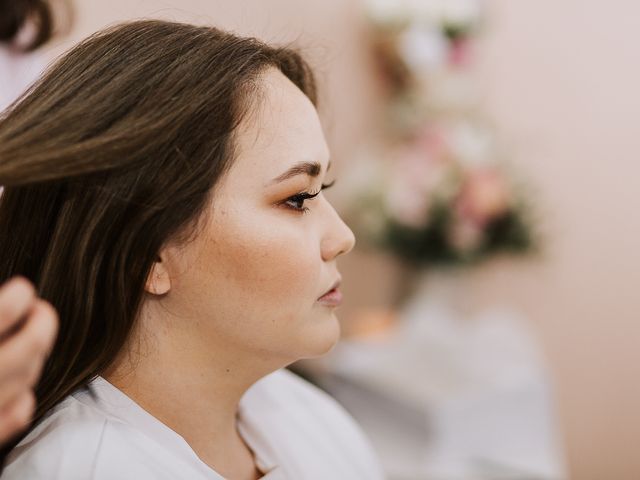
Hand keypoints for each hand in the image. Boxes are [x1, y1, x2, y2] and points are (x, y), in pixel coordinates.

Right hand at [0, 278, 57, 444]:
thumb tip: (17, 293)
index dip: (15, 301)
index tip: (24, 289)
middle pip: (22, 354)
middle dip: (40, 328)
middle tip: (43, 310)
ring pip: (24, 383)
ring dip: (35, 358)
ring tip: (32, 341)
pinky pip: (12, 418)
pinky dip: (23, 400)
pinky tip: (25, 387)